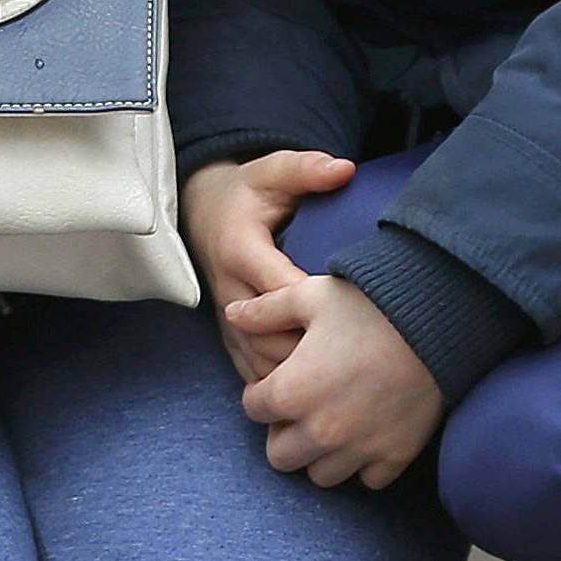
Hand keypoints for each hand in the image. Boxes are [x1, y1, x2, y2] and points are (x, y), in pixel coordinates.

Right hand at [181, 150, 356, 382]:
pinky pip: (249, 368)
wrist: (202, 211)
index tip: (357, 316)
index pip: (280, 288)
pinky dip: (279, 383)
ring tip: (341, 384)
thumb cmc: (247, 192)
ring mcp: (226, 317)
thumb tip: (346, 168)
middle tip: (359, 362)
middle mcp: (229, 289)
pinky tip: (312, 392)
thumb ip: (307, 169)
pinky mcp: (228, 333)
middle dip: (310, 352)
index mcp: (241, 250)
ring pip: (259, 361)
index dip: (316, 308)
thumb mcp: (272, 171)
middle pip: (269, 336)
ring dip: (296, 375)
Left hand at [232, 276, 444, 488]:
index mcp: (291, 392)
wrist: (436, 321)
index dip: (262, 392)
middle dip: (283, 433)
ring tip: (333, 422)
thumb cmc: (368, 304)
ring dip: (320, 454)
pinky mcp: (394, 457)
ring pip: (320, 475)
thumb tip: (232, 313)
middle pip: (280, 456)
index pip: (253, 409)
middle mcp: (320, 430)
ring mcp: (359, 449)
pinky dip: (363, 462)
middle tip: (302, 407)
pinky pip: (366, 479)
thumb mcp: (310, 296)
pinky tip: (368, 432)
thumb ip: (266, 310)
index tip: (278, 380)